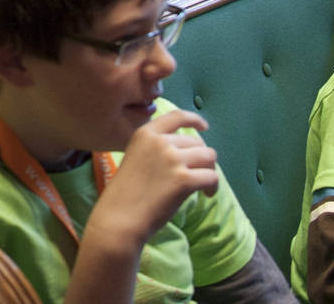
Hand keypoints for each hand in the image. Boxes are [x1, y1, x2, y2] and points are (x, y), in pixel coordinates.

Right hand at [88, 109, 219, 247]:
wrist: (121, 216)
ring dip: (209, 171)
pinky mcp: (183, 180)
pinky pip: (211, 177)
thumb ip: (157, 148)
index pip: (176, 117)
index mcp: (145, 134)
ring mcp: (172, 159)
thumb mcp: (136, 156)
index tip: (204, 127)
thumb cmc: (127, 191)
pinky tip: (206, 195)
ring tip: (203, 186)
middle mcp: (159, 142)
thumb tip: (189, 149)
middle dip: (202, 158)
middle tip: (198, 174)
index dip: (194, 120)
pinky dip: (212, 187)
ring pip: (208, 157)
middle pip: (197, 142)